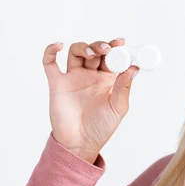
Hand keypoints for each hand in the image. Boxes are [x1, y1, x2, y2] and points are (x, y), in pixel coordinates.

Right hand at [43, 38, 139, 163]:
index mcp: (108, 79)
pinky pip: (50, 63)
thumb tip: (134, 68)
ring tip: (92, 54)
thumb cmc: (102, 127)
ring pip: (76, 53)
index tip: (121, 42)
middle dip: (101, 46)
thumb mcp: (118, 107)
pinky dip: (50, 52)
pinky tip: (58, 46)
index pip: (112, 58)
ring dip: (83, 47)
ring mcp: (73, 77)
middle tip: (107, 49)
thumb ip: (124, 87)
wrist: (80, 143)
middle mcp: (91, 75)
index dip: (117, 48)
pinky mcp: (57, 83)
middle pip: (95, 51)